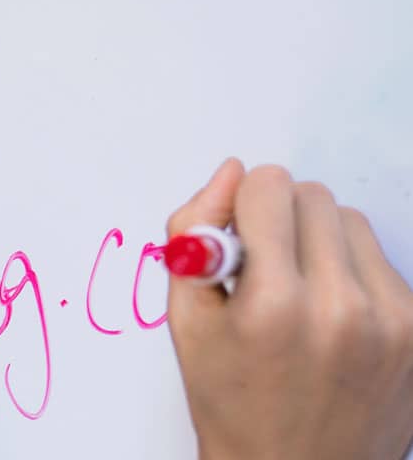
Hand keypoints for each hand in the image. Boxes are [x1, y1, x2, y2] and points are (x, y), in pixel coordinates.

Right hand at [166, 158, 412, 459]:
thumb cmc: (231, 401)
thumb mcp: (186, 321)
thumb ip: (191, 235)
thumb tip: (231, 172)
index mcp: (273, 305)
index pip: (269, 187)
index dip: (241, 205)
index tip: (233, 237)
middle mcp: (339, 306)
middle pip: (312, 195)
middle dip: (279, 217)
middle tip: (262, 266)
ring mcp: (388, 318)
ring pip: (350, 219)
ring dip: (318, 240)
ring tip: (296, 291)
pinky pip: (379, 258)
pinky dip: (349, 272)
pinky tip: (328, 314)